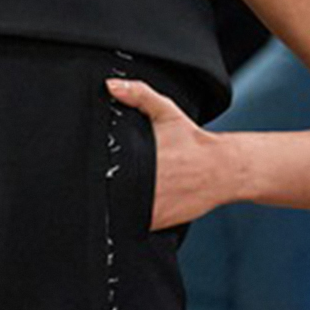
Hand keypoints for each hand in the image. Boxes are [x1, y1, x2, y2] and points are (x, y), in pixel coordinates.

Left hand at [105, 76, 222, 229]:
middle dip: (100, 190)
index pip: (106, 171)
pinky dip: (127, 220)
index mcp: (143, 158)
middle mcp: (146, 185)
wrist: (223, 169)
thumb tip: (111, 85)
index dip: (92, 172)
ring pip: (119, 212)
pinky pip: (133, 225)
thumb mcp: (167, 112)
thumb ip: (139, 94)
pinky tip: (128, 208)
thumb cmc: (192, 140)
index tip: (86, 168)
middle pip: (109, 194)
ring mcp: (152, 207)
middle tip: (96, 182)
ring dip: (113, 206)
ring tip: (114, 194)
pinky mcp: (158, 222)